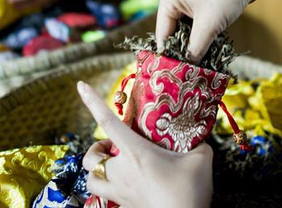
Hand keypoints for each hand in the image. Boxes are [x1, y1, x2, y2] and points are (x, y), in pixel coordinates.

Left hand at [78, 81, 212, 207]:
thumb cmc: (188, 192)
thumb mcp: (201, 161)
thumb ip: (199, 146)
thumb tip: (201, 142)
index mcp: (135, 152)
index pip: (107, 122)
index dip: (92, 102)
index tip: (80, 86)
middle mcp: (121, 171)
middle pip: (90, 157)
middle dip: (96, 149)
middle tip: (111, 146)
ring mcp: (121, 193)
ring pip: (90, 181)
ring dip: (96, 172)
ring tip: (112, 167)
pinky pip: (107, 199)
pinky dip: (111, 191)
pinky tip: (128, 188)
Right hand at [156, 0, 281, 61]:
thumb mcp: (208, 27)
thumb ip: (194, 50)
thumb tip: (186, 71)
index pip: (162, 33)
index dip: (170, 54)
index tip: (176, 74)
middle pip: (172, 29)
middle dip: (183, 47)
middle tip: (190, 69)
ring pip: (185, 25)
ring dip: (194, 41)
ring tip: (202, 59)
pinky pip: (194, 18)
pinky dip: (201, 31)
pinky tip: (209, 43)